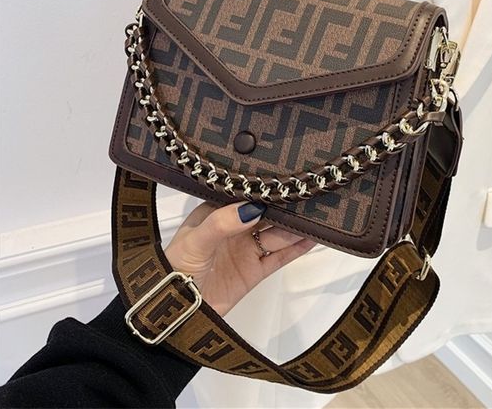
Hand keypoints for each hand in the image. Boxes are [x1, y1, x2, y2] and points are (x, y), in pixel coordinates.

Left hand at [164, 200, 316, 316]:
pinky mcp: (254, 271)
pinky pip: (280, 257)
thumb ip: (221, 223)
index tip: (286, 179)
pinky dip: (297, 249)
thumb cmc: (174, 269)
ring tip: (318, 214)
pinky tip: (313, 239)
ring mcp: (246, 249)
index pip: (245, 196)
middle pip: (266, 213)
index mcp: (216, 212)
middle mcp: (234, 228)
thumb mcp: (195, 241)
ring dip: (296, 225)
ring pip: (277, 234)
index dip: (265, 188)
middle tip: (309, 195)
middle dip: (286, 205)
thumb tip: (252, 208)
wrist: (174, 312)